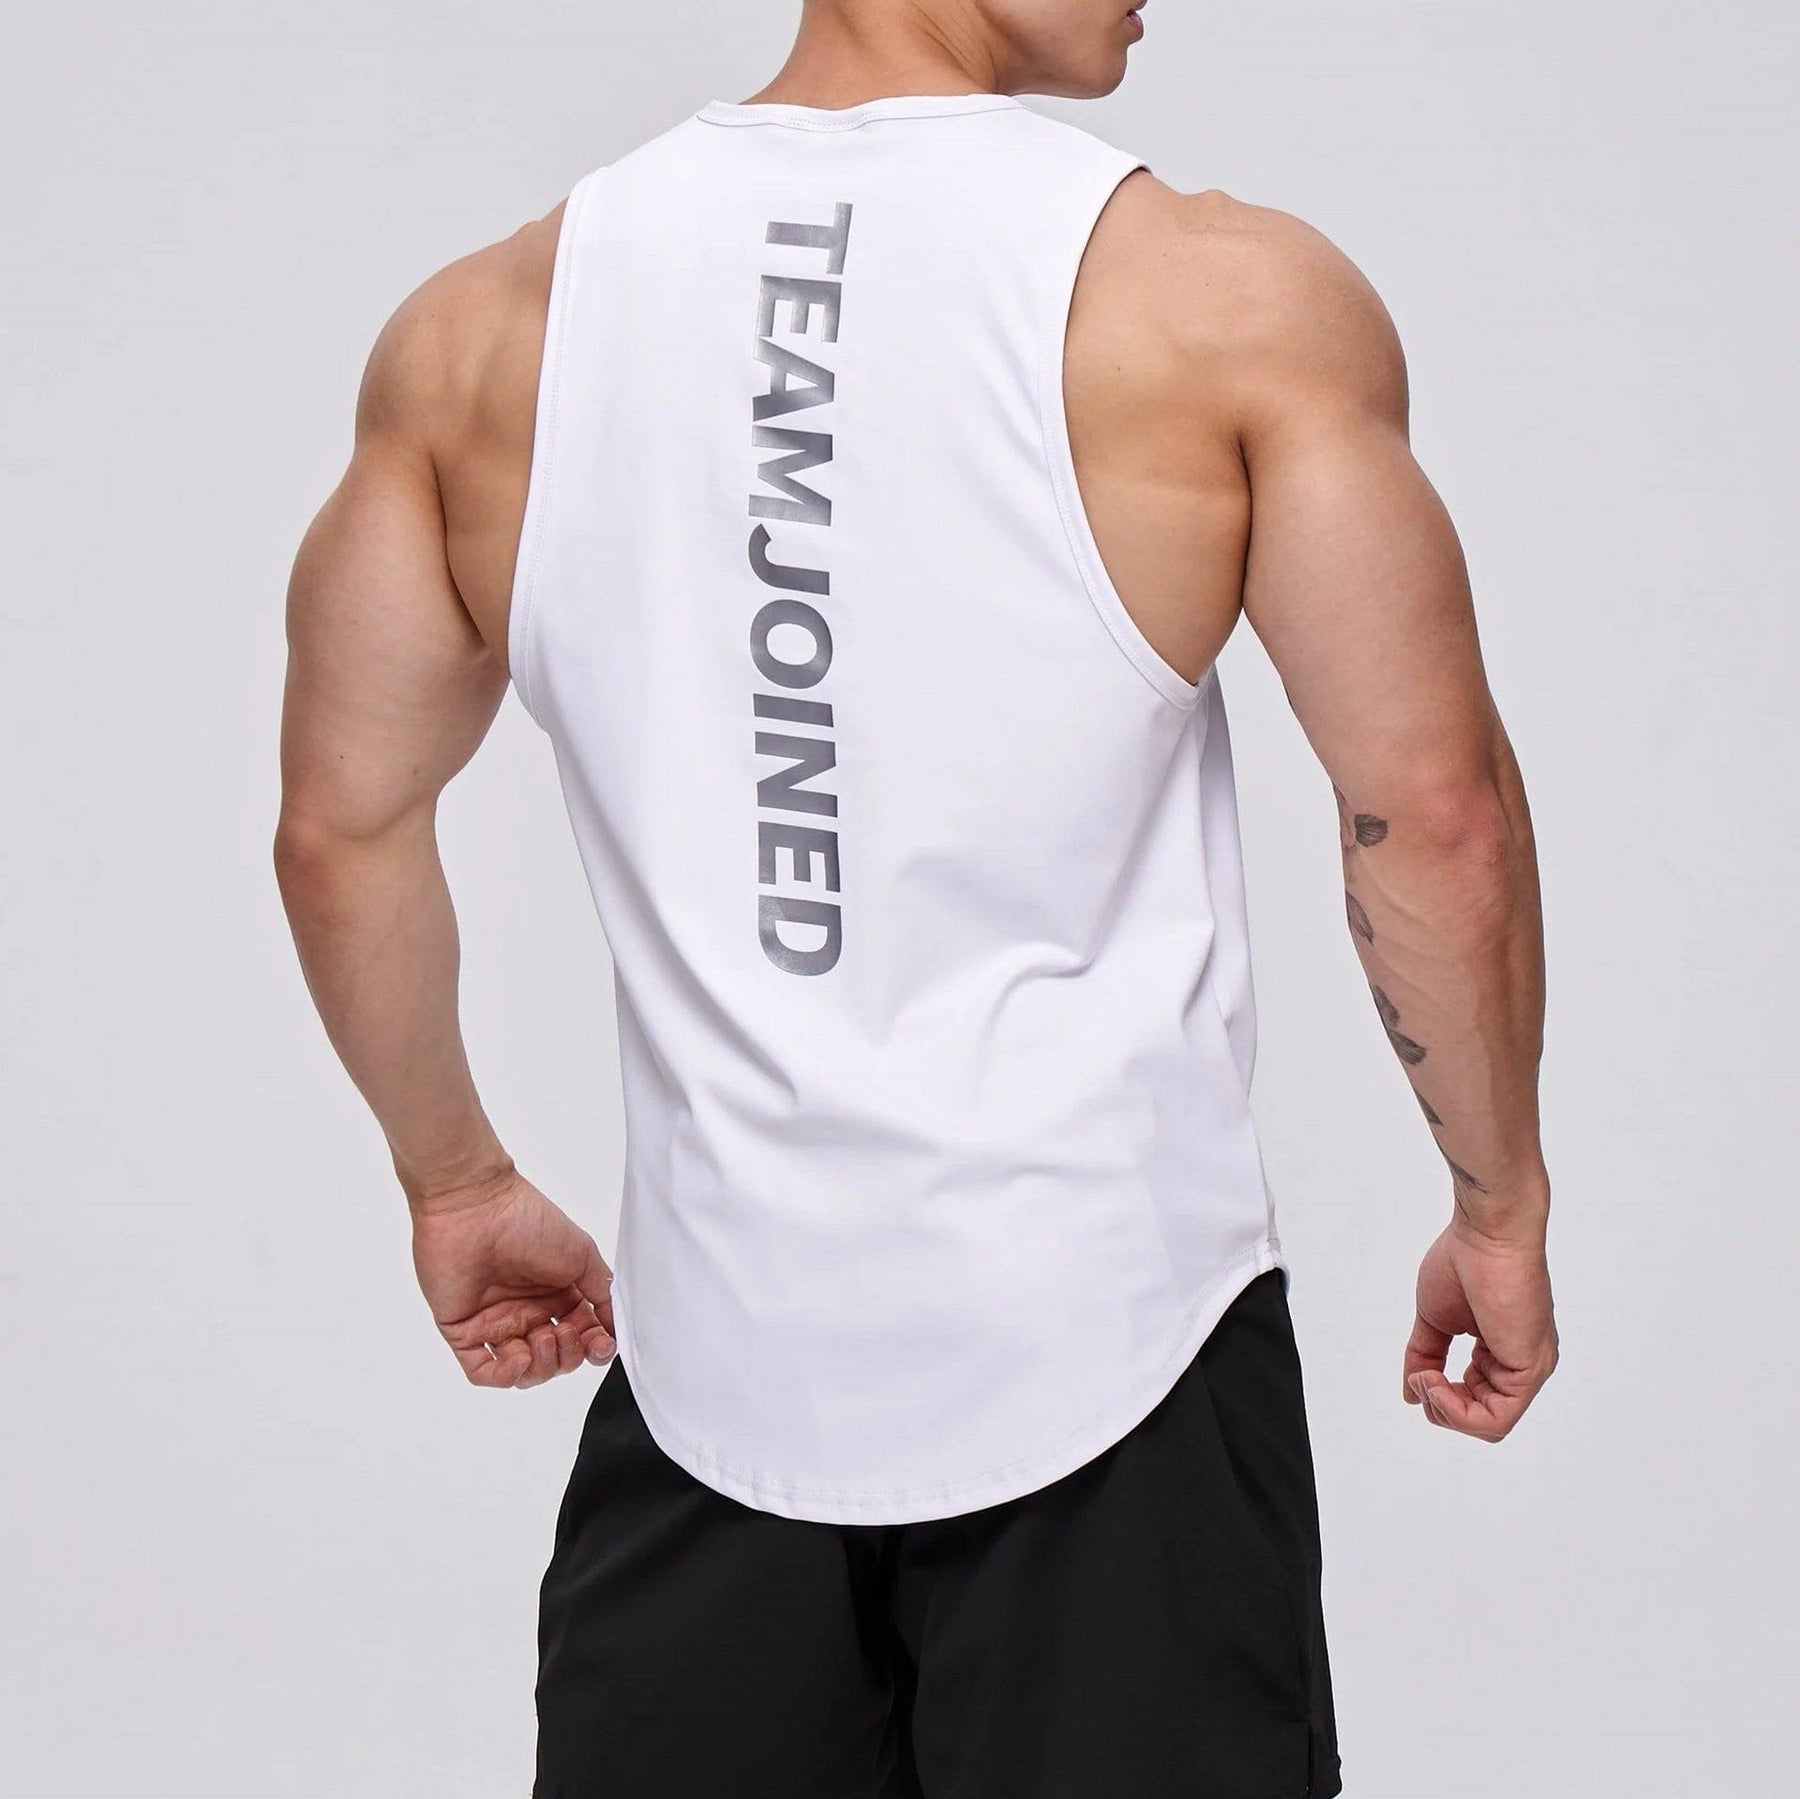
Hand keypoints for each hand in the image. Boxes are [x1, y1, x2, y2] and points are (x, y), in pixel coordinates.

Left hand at [411, 1168, 615, 1387]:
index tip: (601, 1343)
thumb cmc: (528, 1222)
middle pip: (555, 1360)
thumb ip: (602, 1292)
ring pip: (524, 1372)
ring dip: (542, 1366)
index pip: (581, 1336)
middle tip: (564, 1330)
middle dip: (568, 1356)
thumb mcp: (582, 1253)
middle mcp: (526, 1312)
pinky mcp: (463, 1331)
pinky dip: (506, 1375)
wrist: (476, 1207)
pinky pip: (483, 1372)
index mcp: (556, 1295)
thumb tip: (615, 1326)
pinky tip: (520, 1356)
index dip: (594, 1347)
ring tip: (544, 1337)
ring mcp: (494, 1324)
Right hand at [1404, 1218, 1556, 1440]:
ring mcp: (1528, 1369)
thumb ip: (1424, 1356)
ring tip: (1425, 1377)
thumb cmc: (1464, 1262)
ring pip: (1489, 1426)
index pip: (1475, 1400)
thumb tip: (1410, 1392)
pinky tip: (1435, 1381)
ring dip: (1445, 1410)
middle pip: (1481, 1419)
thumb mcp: (1435, 1319)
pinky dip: (1456, 1411)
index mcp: (1503, 1352)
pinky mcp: (1528, 1370)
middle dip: (1440, 1407)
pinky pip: (1495, 1419)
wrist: (1487, 1234)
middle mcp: (1521, 1365)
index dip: (1441, 1397)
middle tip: (1419, 1377)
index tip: (1418, 1372)